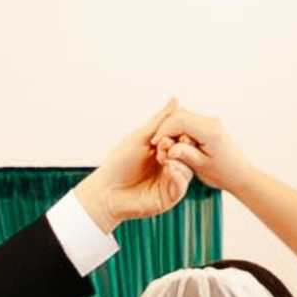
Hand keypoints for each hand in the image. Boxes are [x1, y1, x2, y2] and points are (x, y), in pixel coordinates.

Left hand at [75, 101, 192, 228]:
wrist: (106, 191)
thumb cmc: (119, 164)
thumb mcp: (141, 137)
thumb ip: (160, 121)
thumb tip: (175, 99)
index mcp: (165, 151)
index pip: (184, 139)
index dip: (180, 134)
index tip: (167, 134)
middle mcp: (171, 165)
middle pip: (190, 154)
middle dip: (181, 147)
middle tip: (164, 146)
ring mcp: (171, 182)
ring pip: (188, 169)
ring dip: (179, 160)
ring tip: (164, 158)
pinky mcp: (170, 197)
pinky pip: (182, 186)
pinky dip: (178, 175)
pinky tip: (168, 168)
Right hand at [157, 101, 250, 204]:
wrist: (241, 175)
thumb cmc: (224, 174)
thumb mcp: (201, 166)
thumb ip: (184, 154)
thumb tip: (169, 146)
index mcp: (210, 131)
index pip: (179, 120)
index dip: (164, 130)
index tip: (156, 143)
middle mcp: (211, 122)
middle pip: (180, 115)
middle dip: (166, 128)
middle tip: (159, 145)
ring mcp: (211, 122)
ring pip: (183, 116)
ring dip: (172, 128)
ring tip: (167, 145)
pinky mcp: (210, 126)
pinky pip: (189, 121)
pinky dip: (179, 130)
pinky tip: (176, 143)